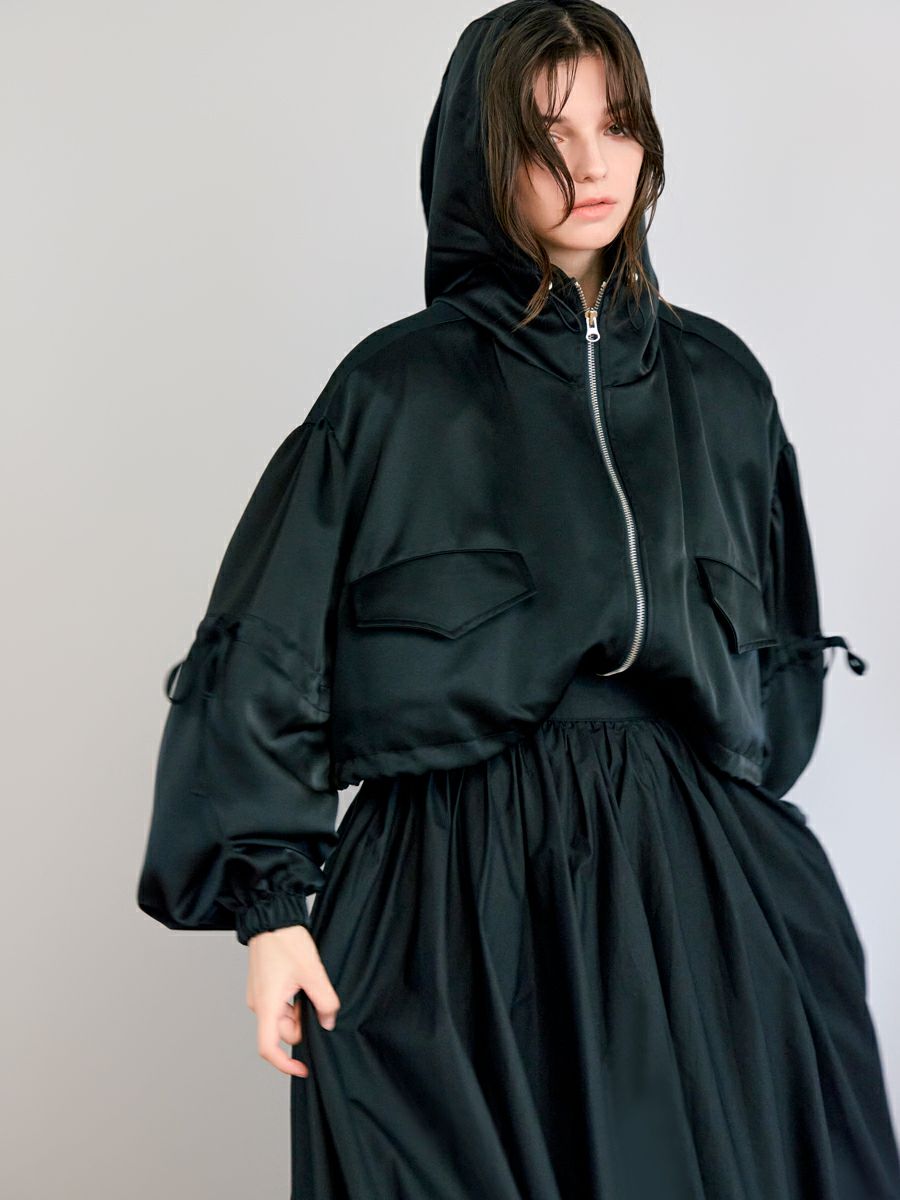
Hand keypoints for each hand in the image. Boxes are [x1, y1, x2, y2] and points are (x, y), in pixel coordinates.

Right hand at [246, 923, 340, 1077]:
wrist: (271, 916)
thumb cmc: (286, 941)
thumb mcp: (313, 972)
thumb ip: (324, 1001)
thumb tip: (328, 1022)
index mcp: (266, 1005)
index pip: (268, 1048)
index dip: (285, 1064)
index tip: (303, 1068)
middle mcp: (258, 1004)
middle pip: (282, 1031)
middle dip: (303, 1025)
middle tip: (318, 1003)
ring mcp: (259, 995)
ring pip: (283, 1017)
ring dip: (300, 1011)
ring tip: (310, 985)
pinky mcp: (263, 987)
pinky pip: (280, 1005)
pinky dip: (294, 1001)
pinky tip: (303, 982)